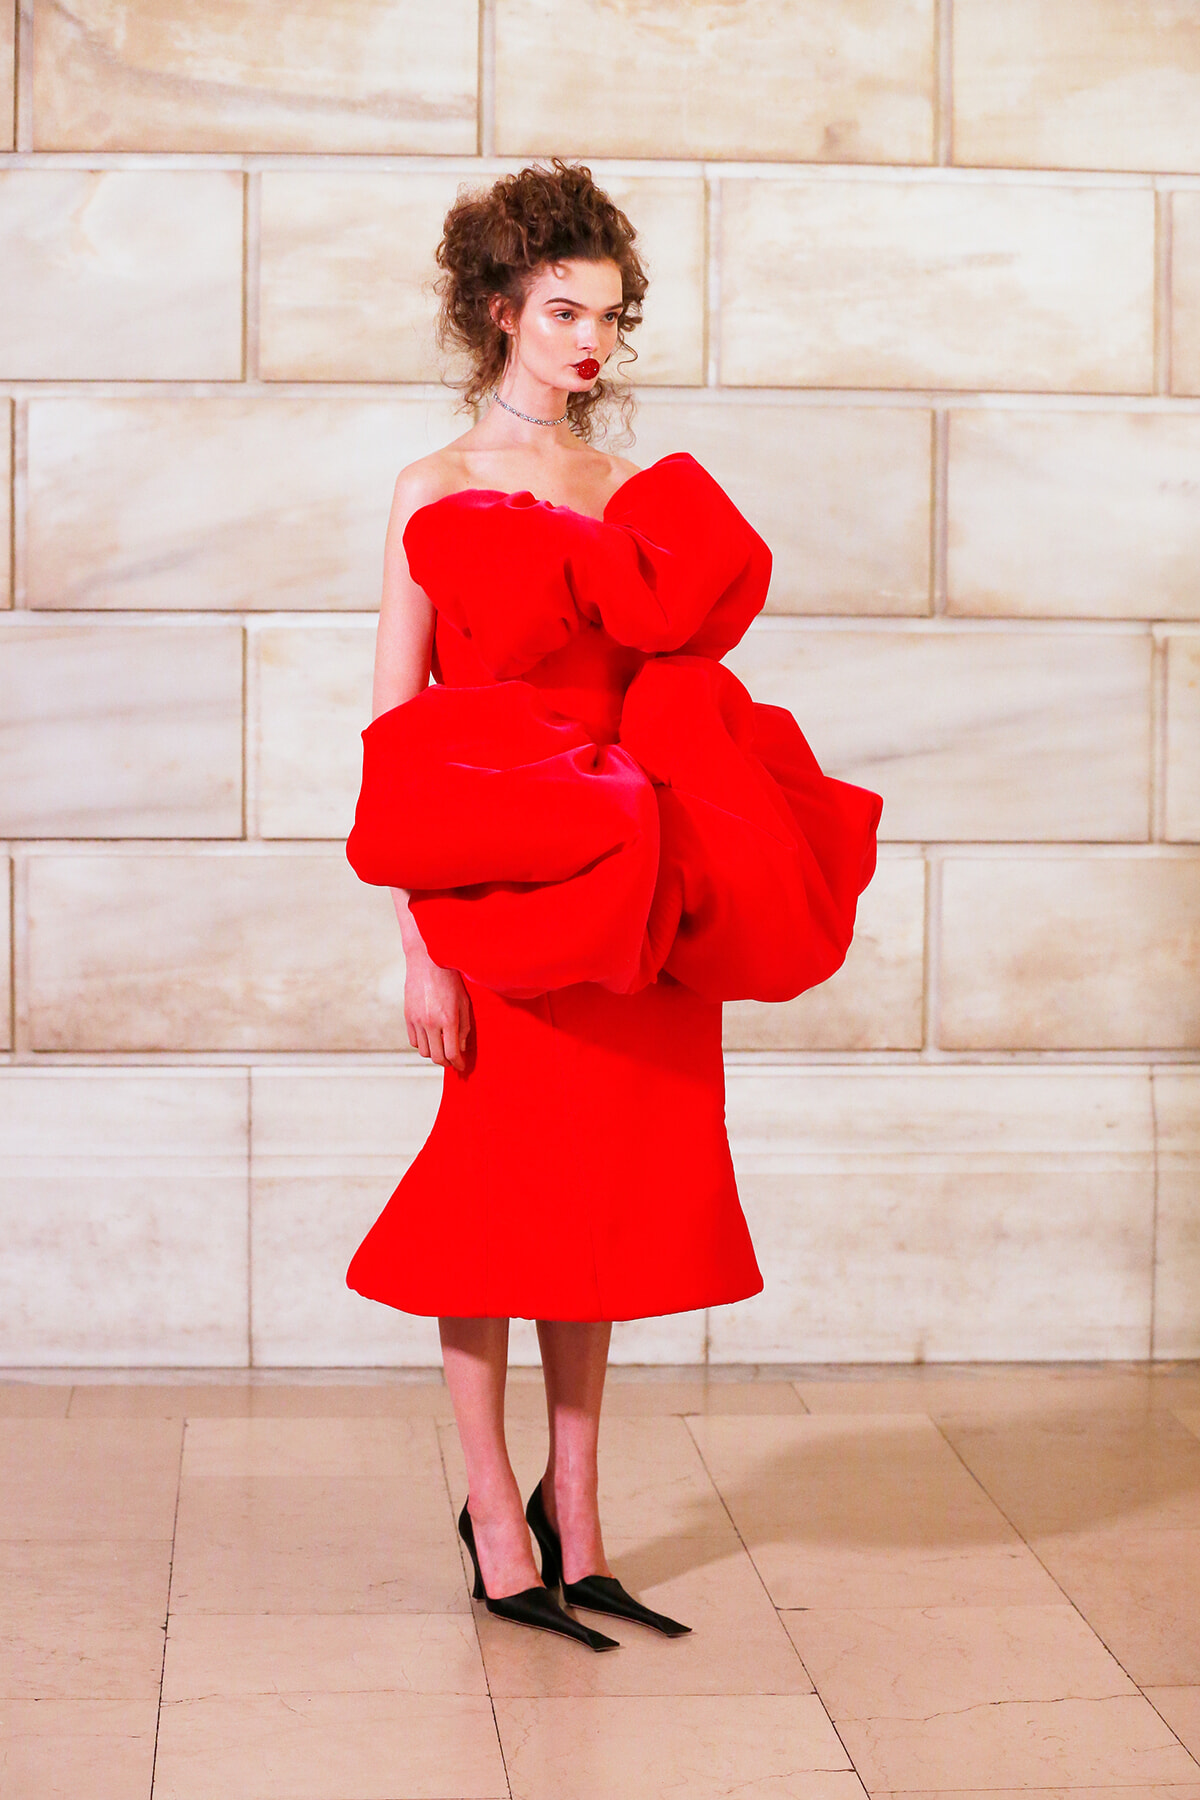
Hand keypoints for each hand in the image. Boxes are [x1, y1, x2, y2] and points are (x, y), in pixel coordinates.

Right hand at [403, 941, 472, 1071]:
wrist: (428, 961)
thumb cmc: (451, 980)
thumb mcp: (464, 1003)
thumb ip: (463, 1028)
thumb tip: (461, 1048)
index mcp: (448, 1019)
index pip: (452, 1053)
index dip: (458, 1064)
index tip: (462, 1067)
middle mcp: (431, 1022)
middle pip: (437, 1057)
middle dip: (446, 1063)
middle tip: (453, 1061)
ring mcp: (417, 1020)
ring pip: (423, 1051)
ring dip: (434, 1054)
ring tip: (442, 1048)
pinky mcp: (407, 1016)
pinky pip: (413, 1041)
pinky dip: (422, 1044)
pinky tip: (430, 1038)